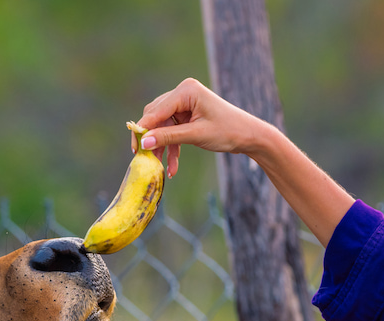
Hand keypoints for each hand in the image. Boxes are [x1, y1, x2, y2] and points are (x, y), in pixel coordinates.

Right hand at [135, 78, 274, 178]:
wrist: (250, 136)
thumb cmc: (228, 131)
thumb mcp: (196, 135)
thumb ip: (168, 138)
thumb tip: (143, 143)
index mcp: (186, 90)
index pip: (156, 110)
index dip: (143, 130)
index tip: (134, 149)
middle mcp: (183, 93)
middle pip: (155, 117)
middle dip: (151, 139)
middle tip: (143, 159)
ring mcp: (185, 104)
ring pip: (162, 127)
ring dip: (161, 147)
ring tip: (159, 167)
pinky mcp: (187, 115)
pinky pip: (172, 132)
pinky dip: (172, 148)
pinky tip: (172, 167)